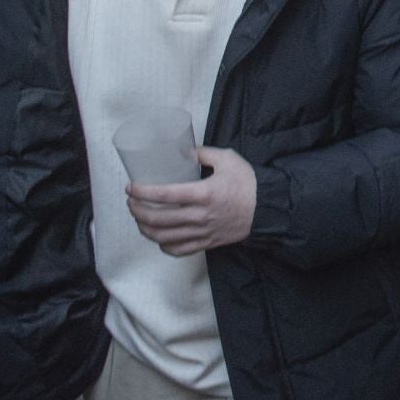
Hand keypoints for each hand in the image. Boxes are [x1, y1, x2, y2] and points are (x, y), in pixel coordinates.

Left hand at [126, 145, 257, 255]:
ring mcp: (202, 232)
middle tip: (132, 202)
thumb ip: (203, 153)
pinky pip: (179, 250)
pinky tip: (159, 238)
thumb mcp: (228, 159)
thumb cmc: (249, 183)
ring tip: (139, 219)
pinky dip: (164, 246)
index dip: (143, 192)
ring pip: (164, 237)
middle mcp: (199, 216)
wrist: (268, 208)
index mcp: (203, 193)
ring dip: (145, 229)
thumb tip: (183, 149)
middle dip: (138, 211)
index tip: (132, 187)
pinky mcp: (207, 243)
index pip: (164, 195)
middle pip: (158, 219)